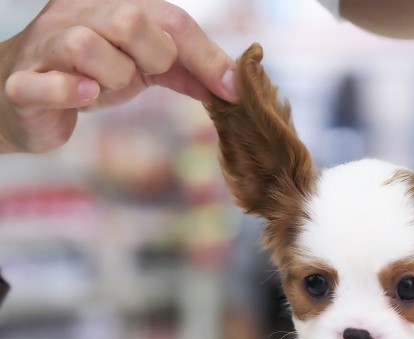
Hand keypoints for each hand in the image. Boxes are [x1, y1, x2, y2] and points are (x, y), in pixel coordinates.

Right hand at [0, 0, 237, 153]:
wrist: (24, 100)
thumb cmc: (91, 77)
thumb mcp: (146, 68)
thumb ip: (189, 72)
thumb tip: (236, 85)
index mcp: (111, 6)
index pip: (170, 18)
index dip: (205, 55)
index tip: (232, 89)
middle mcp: (76, 15)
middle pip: (130, 20)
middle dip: (153, 57)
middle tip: (142, 76)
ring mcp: (45, 46)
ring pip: (87, 46)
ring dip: (111, 77)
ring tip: (104, 88)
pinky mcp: (22, 83)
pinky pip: (45, 81)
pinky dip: (69, 89)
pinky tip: (84, 95)